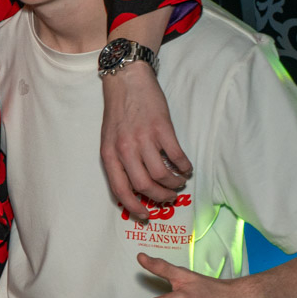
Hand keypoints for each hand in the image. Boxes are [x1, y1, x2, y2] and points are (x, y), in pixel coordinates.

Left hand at [101, 61, 191, 220]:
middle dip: (159, 197)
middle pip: (144, 185)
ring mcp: (144, 138)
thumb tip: (136, 187)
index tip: (145, 216)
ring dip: (174, 183)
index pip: (120, 189)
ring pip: (161, 174)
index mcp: (109, 154)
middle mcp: (125, 149)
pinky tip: (186, 168)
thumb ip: (119, 161)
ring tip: (179, 183)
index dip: (134, 206)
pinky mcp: (162, 128)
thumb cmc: (119, 113)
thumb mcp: (110, 140)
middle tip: (169, 197)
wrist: (127, 82)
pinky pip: (176, 156)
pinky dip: (184, 167)